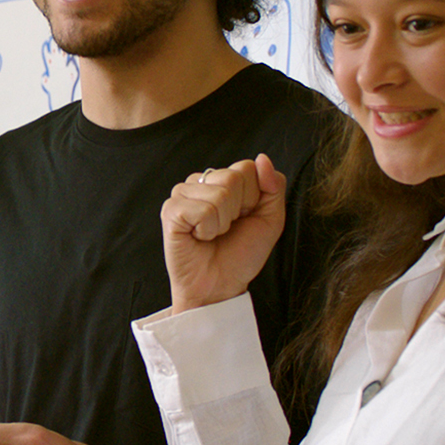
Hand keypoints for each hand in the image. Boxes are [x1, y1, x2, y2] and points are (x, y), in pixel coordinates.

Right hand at [161, 154, 286, 312]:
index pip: (247, 167)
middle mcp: (201, 182)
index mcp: (223, 180)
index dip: (253, 197)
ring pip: (219, 194)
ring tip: (213, 234)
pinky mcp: (171, 211)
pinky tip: (199, 237)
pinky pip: (202, 210)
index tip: (244, 218)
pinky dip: (207, 230)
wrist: (221, 286)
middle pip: (233, 177)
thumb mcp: (270, 219)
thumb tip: (263, 158)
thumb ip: (273, 186)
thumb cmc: (240, 254)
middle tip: (227, 228)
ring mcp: (182, 194)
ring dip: (223, 223)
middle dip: (239, 209)